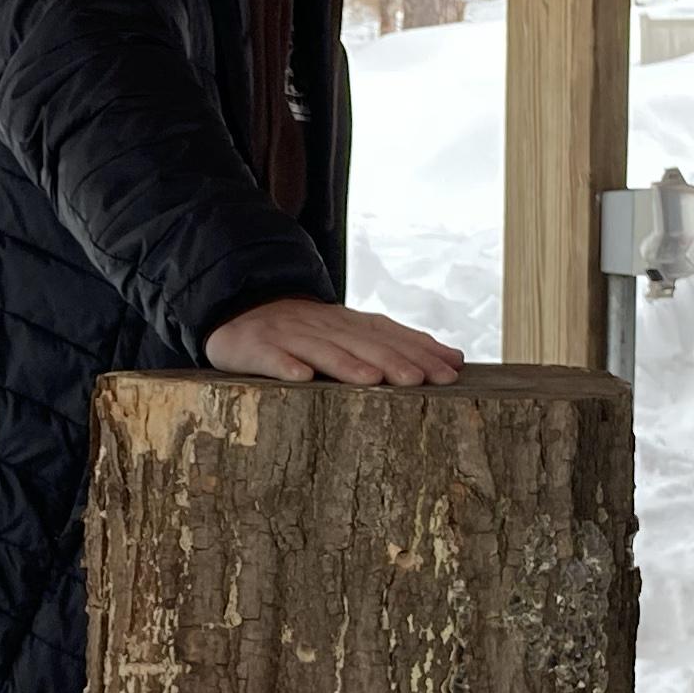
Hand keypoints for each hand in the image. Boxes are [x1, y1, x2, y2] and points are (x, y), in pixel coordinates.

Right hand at [205, 298, 464, 385]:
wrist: (238, 312)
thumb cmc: (303, 333)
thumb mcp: (348, 334)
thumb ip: (396, 345)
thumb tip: (455, 359)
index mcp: (347, 323)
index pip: (389, 335)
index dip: (419, 351)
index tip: (450, 370)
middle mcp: (323, 326)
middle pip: (361, 343)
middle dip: (392, 360)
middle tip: (420, 380)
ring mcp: (288, 335)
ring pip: (320, 349)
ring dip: (345, 364)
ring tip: (370, 380)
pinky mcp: (255, 347)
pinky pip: (270, 357)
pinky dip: (284, 365)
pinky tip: (299, 377)